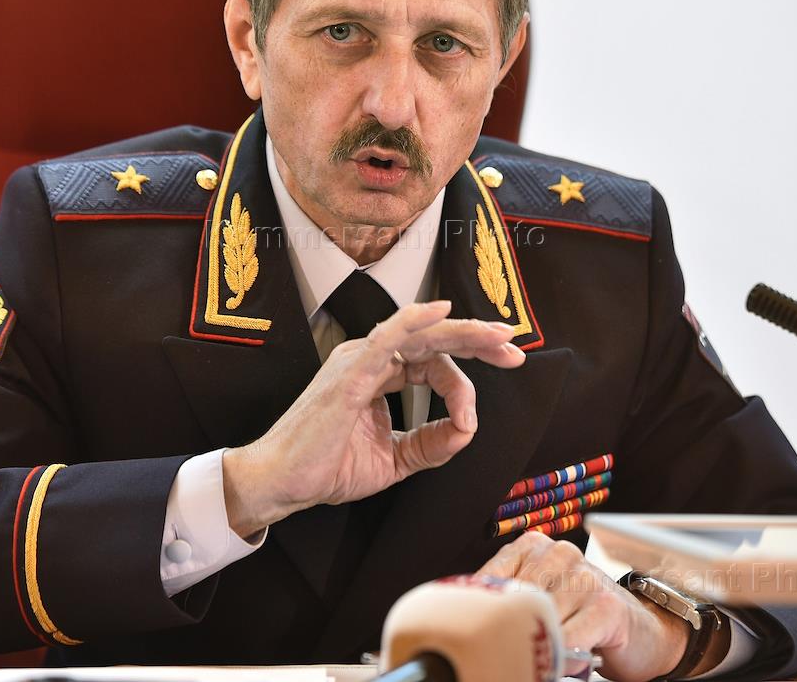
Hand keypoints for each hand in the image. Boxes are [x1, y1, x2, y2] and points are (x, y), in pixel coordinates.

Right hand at [223, 300, 524, 536]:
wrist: (282, 483)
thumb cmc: (325, 467)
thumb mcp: (394, 458)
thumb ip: (431, 443)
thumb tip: (466, 430)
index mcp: (378, 374)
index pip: (433, 364)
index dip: (462, 385)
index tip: (469, 422)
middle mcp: (370, 359)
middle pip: (434, 339)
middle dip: (478, 342)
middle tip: (514, 349)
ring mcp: (359, 360)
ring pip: (421, 334)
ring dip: (464, 332)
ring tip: (498, 336)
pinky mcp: (351, 372)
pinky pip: (389, 337)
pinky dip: (416, 320)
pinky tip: (443, 313)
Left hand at [478, 532, 729, 681]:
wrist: (639, 632)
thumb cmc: (580, 616)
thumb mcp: (539, 598)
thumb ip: (507, 599)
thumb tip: (461, 615)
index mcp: (533, 545)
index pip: (490, 577)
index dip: (478, 611)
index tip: (471, 633)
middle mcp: (559, 554)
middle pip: (514, 599)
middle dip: (506, 632)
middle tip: (500, 653)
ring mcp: (584, 577)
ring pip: (540, 619)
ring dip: (534, 647)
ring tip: (534, 658)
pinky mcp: (605, 607)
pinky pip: (568, 639)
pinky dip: (558, 657)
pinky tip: (557, 662)